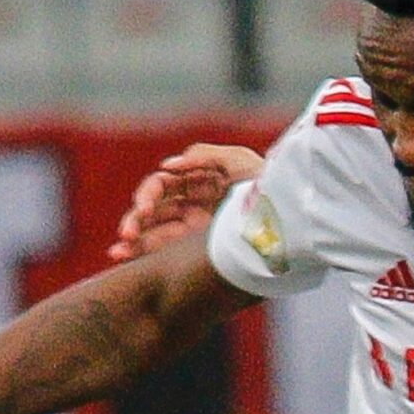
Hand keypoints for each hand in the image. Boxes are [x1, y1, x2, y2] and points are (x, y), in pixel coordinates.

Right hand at [107, 143, 264, 261]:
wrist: (294, 221)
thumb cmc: (270, 188)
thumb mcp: (241, 163)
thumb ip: (205, 155)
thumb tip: (168, 166)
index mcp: (198, 185)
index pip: (162, 187)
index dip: (149, 194)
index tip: (146, 206)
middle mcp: (193, 208)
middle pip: (154, 212)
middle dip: (137, 220)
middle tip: (127, 233)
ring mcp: (195, 232)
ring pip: (154, 234)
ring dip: (134, 240)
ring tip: (119, 251)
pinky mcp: (199, 253)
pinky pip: (166, 252)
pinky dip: (143, 255)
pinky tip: (124, 258)